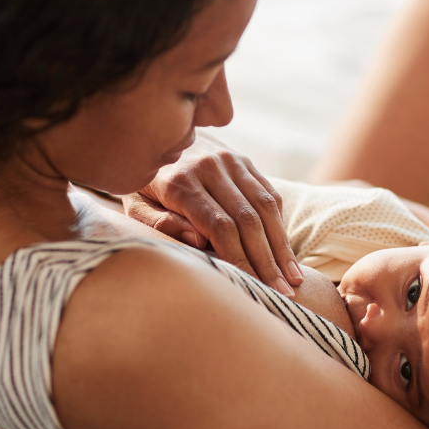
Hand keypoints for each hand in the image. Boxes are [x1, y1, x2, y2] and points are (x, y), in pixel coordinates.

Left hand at [123, 132, 303, 295]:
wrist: (154, 134)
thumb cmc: (141, 183)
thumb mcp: (134, 204)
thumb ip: (158, 224)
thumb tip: (198, 241)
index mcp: (180, 181)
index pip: (221, 227)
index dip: (240, 259)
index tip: (254, 286)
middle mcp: (209, 166)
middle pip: (248, 220)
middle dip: (267, 261)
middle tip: (282, 293)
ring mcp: (230, 160)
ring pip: (265, 207)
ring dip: (282, 246)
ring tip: (294, 278)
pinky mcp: (244, 160)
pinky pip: (269, 193)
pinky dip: (280, 225)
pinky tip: (286, 253)